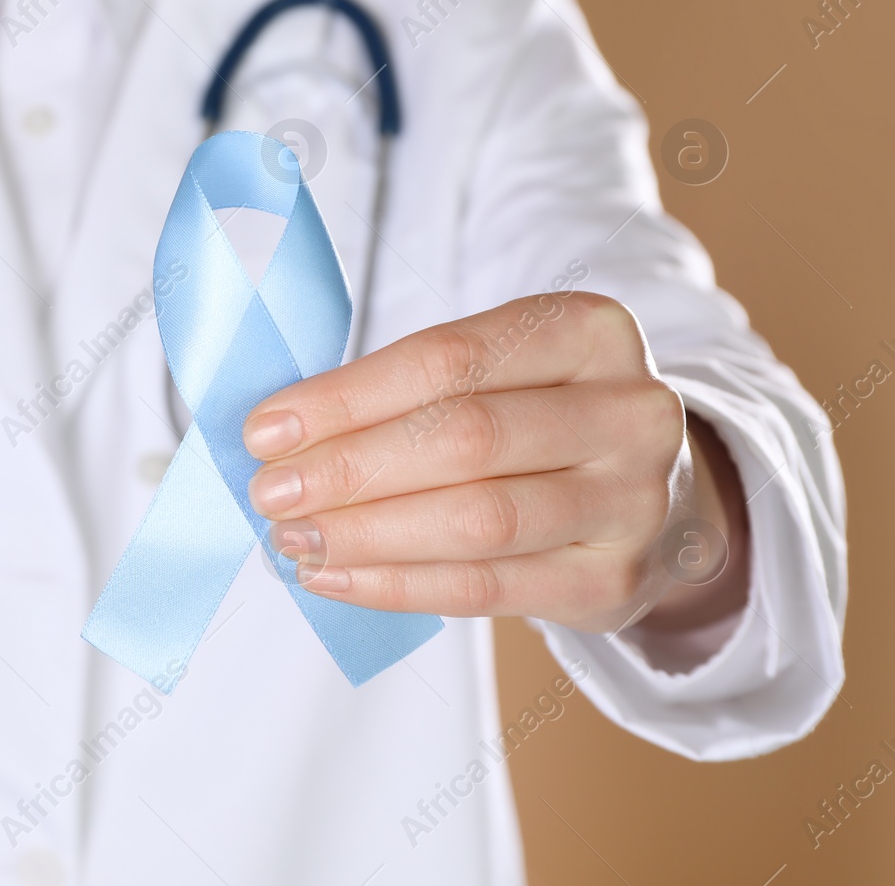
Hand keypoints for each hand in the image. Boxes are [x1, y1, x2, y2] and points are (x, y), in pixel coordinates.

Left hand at [241, 292, 748, 633]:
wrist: (650, 497)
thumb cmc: (538, 418)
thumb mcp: (498, 372)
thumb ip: (405, 390)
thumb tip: (281, 434)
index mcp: (589, 330)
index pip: (449, 359)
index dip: (348, 397)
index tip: (266, 429)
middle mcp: (629, 410)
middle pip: (465, 438)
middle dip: (350, 468)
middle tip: (270, 491)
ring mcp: (632, 501)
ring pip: (478, 519)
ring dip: (366, 532)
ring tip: (293, 537)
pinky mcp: (613, 581)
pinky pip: (486, 587)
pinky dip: (396, 584)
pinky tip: (335, 576)